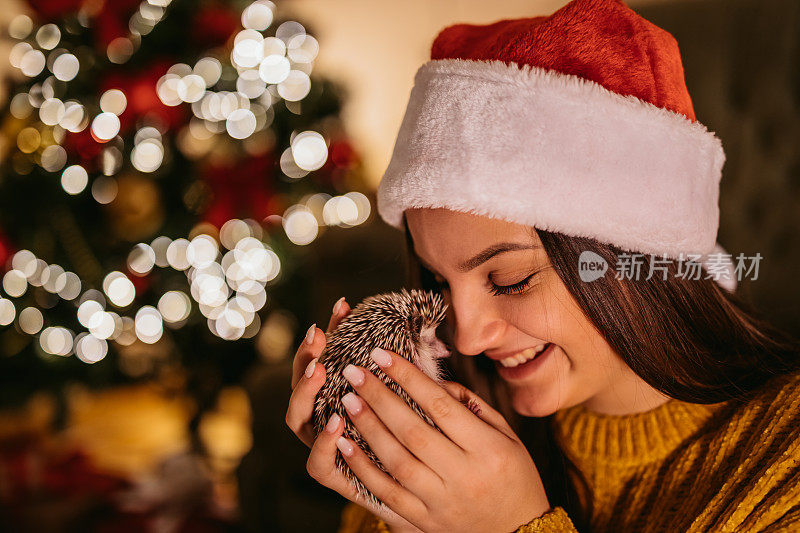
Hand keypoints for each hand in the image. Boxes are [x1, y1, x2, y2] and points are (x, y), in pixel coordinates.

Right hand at [285, 298, 421, 531]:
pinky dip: (322, 444)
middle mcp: (328, 419)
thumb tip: (424, 326)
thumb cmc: (428, 443)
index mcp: (344, 396)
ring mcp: (328, 448)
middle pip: (302, 384)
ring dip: (304, 392)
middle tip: (318, 333)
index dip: (334, 331)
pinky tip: (337, 422)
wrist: (434, 495)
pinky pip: (318, 465)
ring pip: (297, 420)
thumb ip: (414, 371)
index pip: (330, 357)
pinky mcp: (338, 480)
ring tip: (320, 370)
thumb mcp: (423, 399)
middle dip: (306, 355)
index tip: (344, 306)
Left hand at [330, 348, 551, 532]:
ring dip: (368, 428)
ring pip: (396, 461)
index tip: (381, 355)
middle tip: (354, 372)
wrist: (519, 532)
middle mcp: (464, 475)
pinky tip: (344, 444)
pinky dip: (362, 468)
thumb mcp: (506, 434)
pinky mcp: (424, 520)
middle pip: (412, 430)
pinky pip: (386, 493)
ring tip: (348, 400)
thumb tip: (428, 379)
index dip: (407, 377)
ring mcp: (442, 501)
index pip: (440, 405)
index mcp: (488, 449)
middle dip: (379, 398)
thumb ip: (469, 404)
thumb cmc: (513, 474)